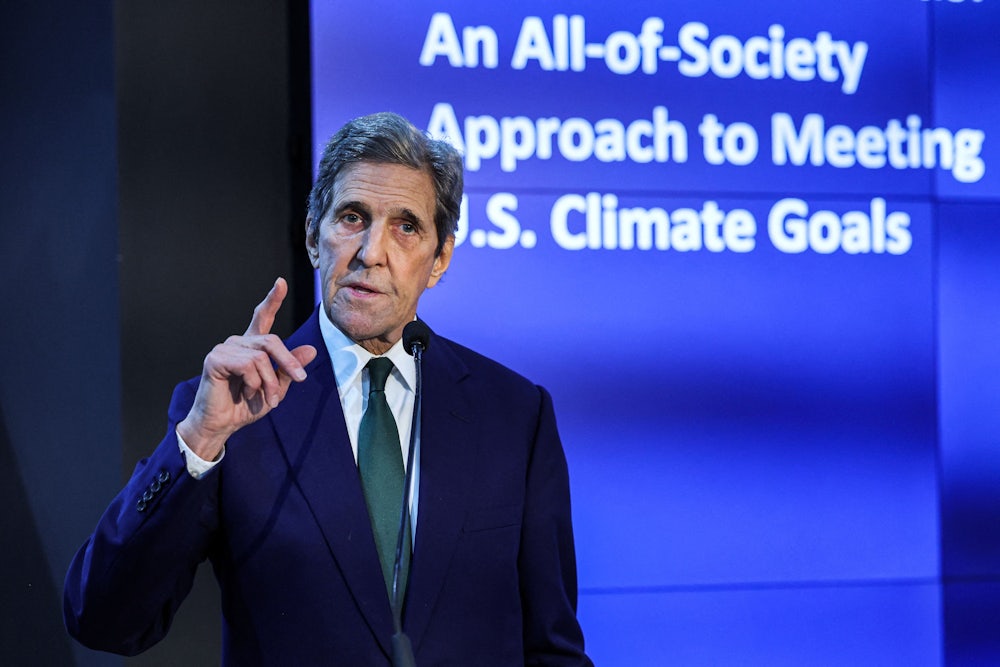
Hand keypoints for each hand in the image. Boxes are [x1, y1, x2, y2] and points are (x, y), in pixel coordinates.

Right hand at [177, 278, 317, 460]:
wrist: (223, 424)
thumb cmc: (246, 407)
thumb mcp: (276, 388)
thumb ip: (290, 369)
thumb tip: (311, 349)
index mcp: (251, 347)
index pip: (262, 318)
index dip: (272, 300)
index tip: (281, 282)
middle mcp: (238, 343)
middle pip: (272, 341)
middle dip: (289, 362)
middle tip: (300, 379)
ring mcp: (225, 348)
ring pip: (262, 356)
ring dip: (270, 381)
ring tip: (265, 398)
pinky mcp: (216, 358)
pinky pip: (248, 364)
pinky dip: (255, 383)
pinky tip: (247, 393)